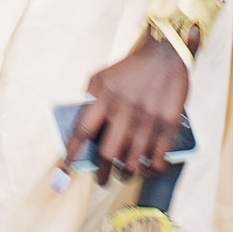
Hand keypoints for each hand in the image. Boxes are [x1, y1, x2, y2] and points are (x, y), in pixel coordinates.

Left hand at [63, 31, 194, 186]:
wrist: (165, 52)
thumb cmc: (129, 69)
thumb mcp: (101, 78)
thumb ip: (89, 103)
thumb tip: (80, 138)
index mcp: (104, 97)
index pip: (82, 132)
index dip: (71, 155)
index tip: (64, 173)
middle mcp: (125, 110)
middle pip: (108, 154)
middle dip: (102, 174)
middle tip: (102, 179)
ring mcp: (148, 119)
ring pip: (132, 162)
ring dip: (126, 173)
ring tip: (125, 172)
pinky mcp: (168, 124)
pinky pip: (157, 160)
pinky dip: (151, 170)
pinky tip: (148, 166)